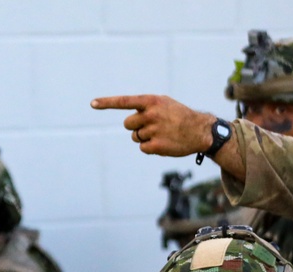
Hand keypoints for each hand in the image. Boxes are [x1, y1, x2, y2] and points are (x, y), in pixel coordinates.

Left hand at [91, 95, 241, 176]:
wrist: (200, 131)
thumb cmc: (180, 116)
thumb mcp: (164, 104)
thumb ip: (146, 107)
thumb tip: (129, 115)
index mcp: (151, 101)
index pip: (124, 102)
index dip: (106, 103)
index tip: (92, 104)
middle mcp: (150, 114)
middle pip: (128, 124)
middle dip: (136, 127)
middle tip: (151, 127)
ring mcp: (153, 130)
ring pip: (135, 137)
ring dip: (144, 138)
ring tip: (161, 134)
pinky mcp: (156, 146)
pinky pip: (143, 148)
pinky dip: (150, 148)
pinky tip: (163, 143)